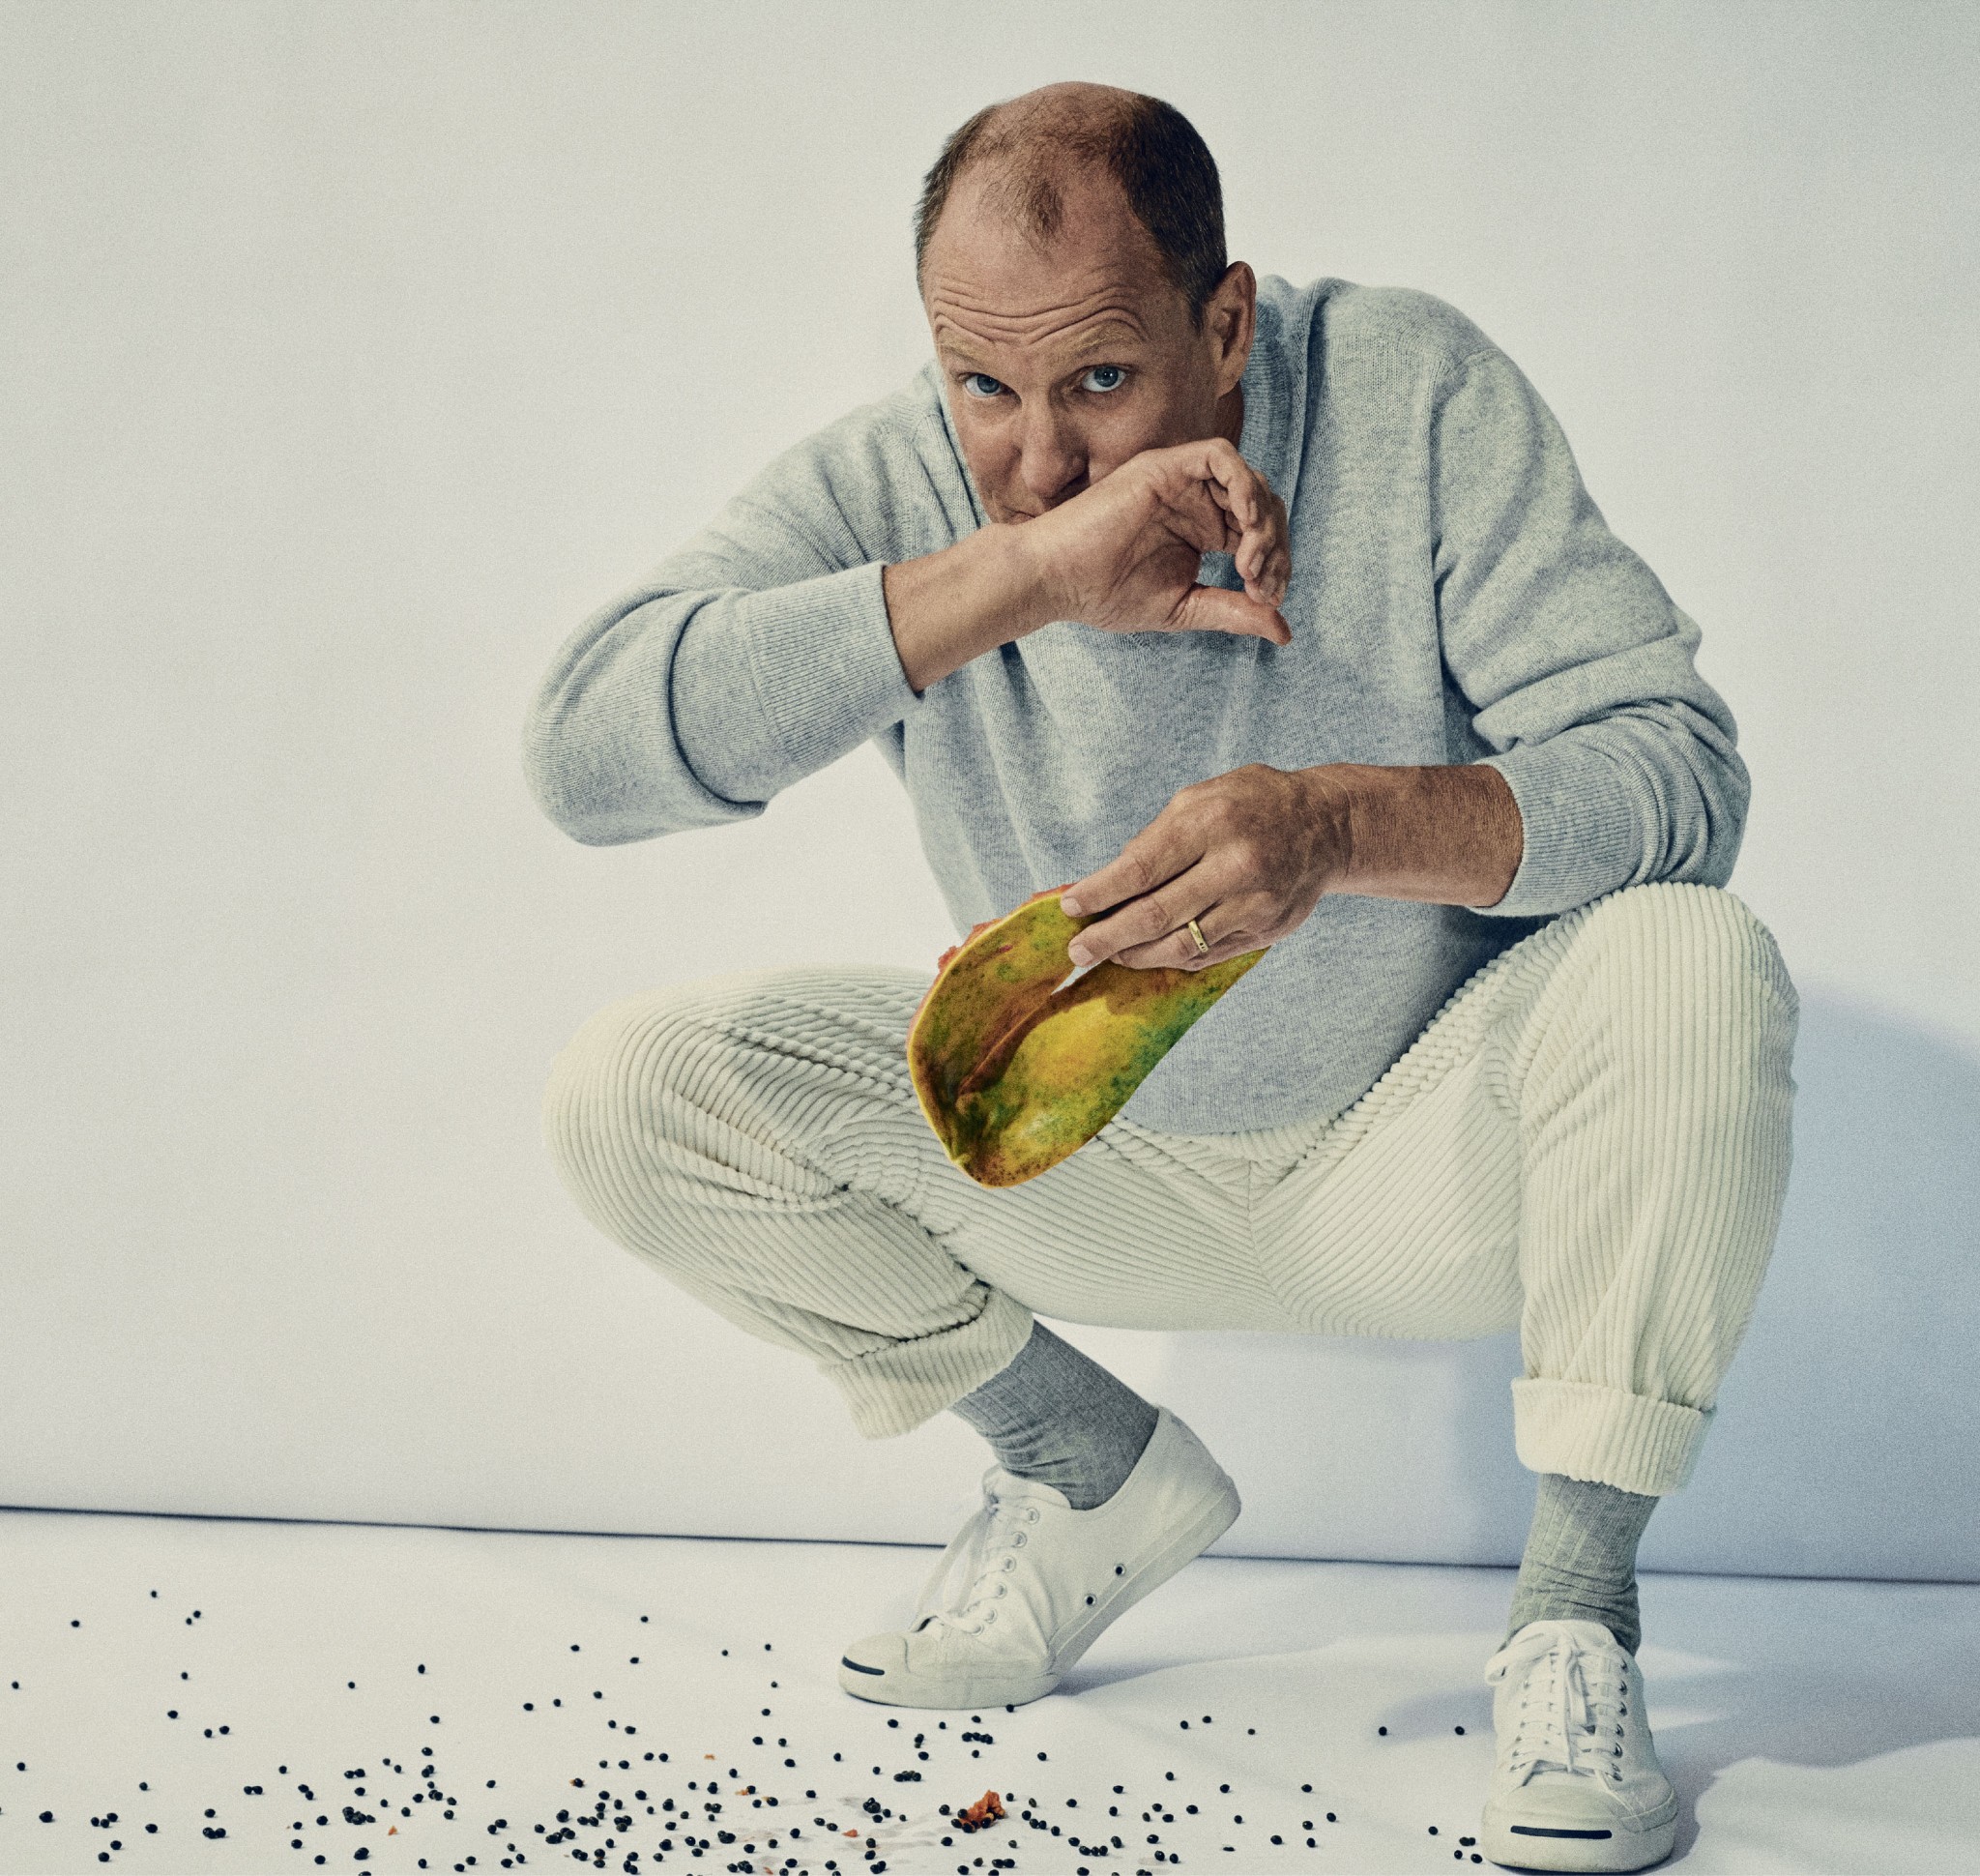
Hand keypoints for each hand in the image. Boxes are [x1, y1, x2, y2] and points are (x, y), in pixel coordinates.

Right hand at [1022, 437, 1291, 644]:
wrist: (1057, 581)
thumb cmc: (1107, 594)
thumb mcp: (1186, 608)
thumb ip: (1234, 612)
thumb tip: (1285, 632)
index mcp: (1204, 529)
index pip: (1261, 532)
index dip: (1277, 564)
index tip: (1266, 600)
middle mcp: (1198, 500)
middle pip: (1264, 505)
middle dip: (1274, 546)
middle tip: (1257, 583)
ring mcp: (1182, 480)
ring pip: (1249, 481)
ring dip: (1261, 521)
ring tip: (1248, 562)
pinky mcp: (1164, 467)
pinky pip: (1221, 456)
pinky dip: (1242, 485)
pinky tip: (1243, 523)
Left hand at [1057, 764, 1349, 970]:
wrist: (1327, 826)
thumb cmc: (1251, 804)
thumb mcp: (1201, 797)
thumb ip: (1156, 838)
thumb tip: (1109, 883)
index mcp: (1211, 822)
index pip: (1141, 868)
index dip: (1099, 893)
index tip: (1070, 907)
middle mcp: (1235, 866)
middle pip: (1156, 915)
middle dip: (1108, 937)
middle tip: (1078, 951)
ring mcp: (1254, 904)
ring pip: (1181, 944)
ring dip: (1135, 955)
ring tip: (1107, 956)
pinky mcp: (1265, 931)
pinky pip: (1207, 955)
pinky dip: (1170, 959)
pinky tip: (1146, 955)